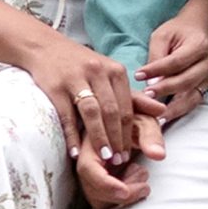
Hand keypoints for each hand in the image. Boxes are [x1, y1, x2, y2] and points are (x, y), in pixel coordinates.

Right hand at [23, 29, 164, 162]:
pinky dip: (72, 135)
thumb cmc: (82, 65)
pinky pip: (67, 115)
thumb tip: (162, 110)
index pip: (127, 107)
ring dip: (100, 138)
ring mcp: (75, 78)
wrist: (45, 47)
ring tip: (104, 158)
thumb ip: (134, 96)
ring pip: (92, 112)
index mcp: (115, 70)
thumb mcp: (110, 75)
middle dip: (117, 138)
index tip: (130, 153)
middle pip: (112, 111)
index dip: (129, 132)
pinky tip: (76, 152)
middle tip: (120, 160)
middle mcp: (98, 72)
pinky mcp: (56, 86)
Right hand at [75, 117, 165, 208]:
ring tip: (142, 175)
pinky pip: (103, 199)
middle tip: (144, 187)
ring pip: (96, 197)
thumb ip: (151, 136)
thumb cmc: (135, 120)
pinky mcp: (97, 182)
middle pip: (91, 188)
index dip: (104, 184)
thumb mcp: (144, 122)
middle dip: (117, 194)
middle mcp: (84, 159)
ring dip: (121, 195)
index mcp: (90, 142)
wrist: (129, 125)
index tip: (125, 192)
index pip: (87, 168)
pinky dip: (121, 196)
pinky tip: (135, 179)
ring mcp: (89, 172)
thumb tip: (158, 155)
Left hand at [139, 3, 207, 122]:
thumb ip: (156, 56)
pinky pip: (194, 102)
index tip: (138, 75)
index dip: (157, 70)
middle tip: (146, 96)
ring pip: (192, 96)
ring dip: (173, 108)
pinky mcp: (207, 86)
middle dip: (164, 90)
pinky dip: (180, 111)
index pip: (176, 62)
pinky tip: (165, 117)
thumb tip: (150, 81)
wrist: (199, 28)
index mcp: (199, 45)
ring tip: (156, 116)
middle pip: (186, 81)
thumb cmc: (178, 31)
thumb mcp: (163, 35)